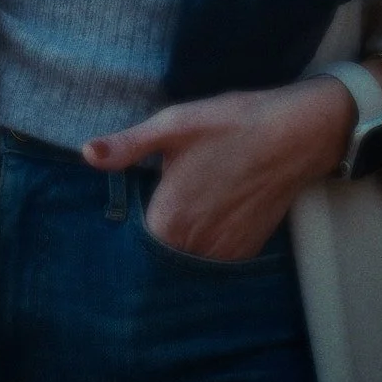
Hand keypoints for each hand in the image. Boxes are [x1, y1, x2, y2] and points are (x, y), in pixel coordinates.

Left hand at [82, 79, 353, 261]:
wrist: (295, 134)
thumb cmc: (231, 124)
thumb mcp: (172, 124)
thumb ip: (127, 146)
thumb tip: (87, 153)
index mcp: (168, 219)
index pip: (134, 243)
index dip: (131, 228)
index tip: (132, 211)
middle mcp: (194, 246)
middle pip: (161, 253)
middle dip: (157, 234)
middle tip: (164, 202)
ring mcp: (224, 253)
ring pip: (189, 257)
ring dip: (183, 241)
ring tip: (189, 205)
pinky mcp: (247, 251)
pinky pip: (216, 257)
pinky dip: (209, 242)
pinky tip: (212, 212)